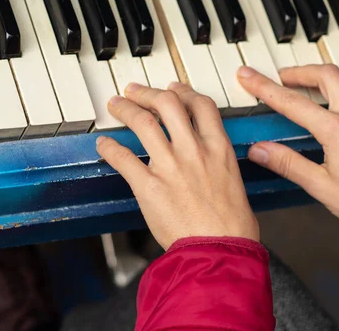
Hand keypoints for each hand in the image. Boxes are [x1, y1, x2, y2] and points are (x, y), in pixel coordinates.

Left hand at [95, 83, 258, 249]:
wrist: (220, 248)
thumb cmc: (232, 224)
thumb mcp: (233, 180)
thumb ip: (217, 162)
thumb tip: (209, 159)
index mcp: (217, 148)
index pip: (200, 105)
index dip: (184, 91)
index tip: (173, 89)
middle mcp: (194, 150)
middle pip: (168, 103)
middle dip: (148, 92)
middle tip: (135, 91)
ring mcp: (169, 166)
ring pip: (143, 123)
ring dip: (126, 109)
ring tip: (116, 106)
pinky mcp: (149, 186)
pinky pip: (123, 158)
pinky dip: (110, 148)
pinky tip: (104, 144)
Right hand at [238, 65, 338, 252]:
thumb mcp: (320, 186)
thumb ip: (287, 163)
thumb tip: (259, 150)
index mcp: (337, 131)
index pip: (292, 102)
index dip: (265, 86)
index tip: (248, 75)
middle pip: (327, 74)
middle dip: (301, 71)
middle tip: (284, 77)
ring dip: (332, 75)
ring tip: (317, 82)